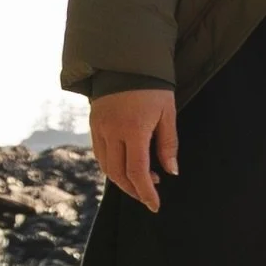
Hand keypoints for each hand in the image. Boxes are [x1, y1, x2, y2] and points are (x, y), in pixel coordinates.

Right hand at [90, 90, 177, 212]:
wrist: (126, 60)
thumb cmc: (153, 85)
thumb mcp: (167, 113)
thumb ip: (168, 144)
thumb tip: (171, 171)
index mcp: (133, 130)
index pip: (137, 171)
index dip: (146, 192)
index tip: (155, 206)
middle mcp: (112, 132)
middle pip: (118, 174)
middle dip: (134, 190)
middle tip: (149, 196)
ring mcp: (99, 128)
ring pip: (106, 166)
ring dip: (122, 180)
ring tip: (141, 182)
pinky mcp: (93, 123)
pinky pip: (99, 153)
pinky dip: (111, 166)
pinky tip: (125, 166)